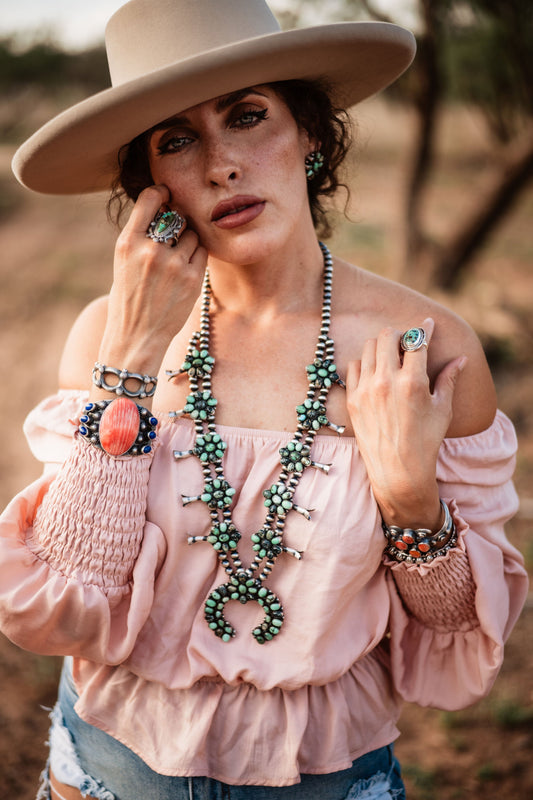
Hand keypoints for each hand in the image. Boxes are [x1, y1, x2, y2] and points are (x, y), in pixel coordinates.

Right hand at [98, 184, 206, 376]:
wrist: (137, 336)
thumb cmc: (129, 297)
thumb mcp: (124, 262)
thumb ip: (141, 235)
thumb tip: (167, 207)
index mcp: (128, 243)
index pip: (150, 199)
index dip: (162, 192)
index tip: (167, 194)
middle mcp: (150, 250)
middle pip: (177, 216)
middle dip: (178, 221)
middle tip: (174, 235)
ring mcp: (173, 264)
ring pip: (192, 234)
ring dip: (188, 241)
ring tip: (176, 258)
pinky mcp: (192, 279)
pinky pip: (202, 252)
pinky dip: (197, 256)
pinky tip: (186, 268)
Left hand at [345, 318, 466, 530]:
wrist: (398, 470)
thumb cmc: (426, 440)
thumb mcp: (442, 409)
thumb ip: (449, 379)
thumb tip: (461, 359)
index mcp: (412, 382)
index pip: (416, 341)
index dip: (423, 329)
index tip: (427, 323)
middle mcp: (386, 382)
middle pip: (387, 336)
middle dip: (399, 335)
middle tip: (405, 343)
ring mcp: (366, 389)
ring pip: (369, 347)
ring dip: (381, 346)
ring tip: (390, 357)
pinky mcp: (353, 399)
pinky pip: (354, 366)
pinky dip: (365, 363)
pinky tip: (374, 372)